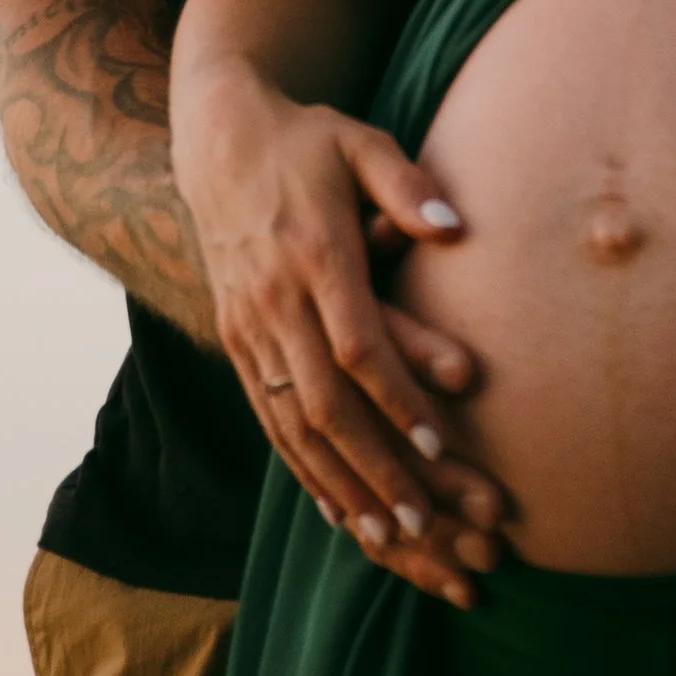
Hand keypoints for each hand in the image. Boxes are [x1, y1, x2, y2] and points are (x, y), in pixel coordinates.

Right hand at [181, 93, 503, 599]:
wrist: (221, 141)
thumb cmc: (306, 140)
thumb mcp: (359, 140)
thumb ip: (407, 182)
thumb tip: (455, 228)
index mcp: (313, 253)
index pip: (357, 343)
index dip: (398, 397)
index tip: (440, 445)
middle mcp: (275, 299)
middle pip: (324, 401)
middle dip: (374, 466)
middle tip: (421, 520)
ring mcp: (249, 325)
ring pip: (292, 422)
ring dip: (339, 483)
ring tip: (386, 535)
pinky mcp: (235, 339)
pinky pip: (268, 416)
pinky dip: (301, 466)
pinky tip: (332, 506)